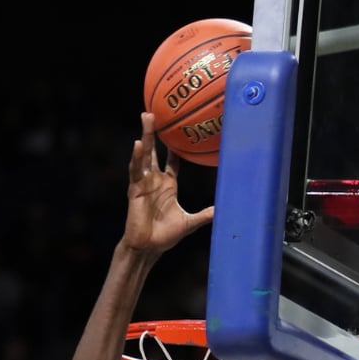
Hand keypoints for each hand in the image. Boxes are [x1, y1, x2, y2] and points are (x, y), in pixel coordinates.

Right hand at [121, 113, 214, 256]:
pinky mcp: (135, 190)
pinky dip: (137, 157)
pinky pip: (136, 170)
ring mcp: (144, 183)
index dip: (174, 146)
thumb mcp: (189, 222)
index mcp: (167, 185)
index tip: (178, 130)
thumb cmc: (166, 236)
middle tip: (154, 112)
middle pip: (154, 151)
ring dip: (145, 135)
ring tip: (146, 116)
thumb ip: (205, 215)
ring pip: (144, 155)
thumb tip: (223, 211)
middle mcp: (154, 181)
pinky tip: (138, 144)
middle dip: (154, 132)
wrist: (149, 247)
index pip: (171, 161)